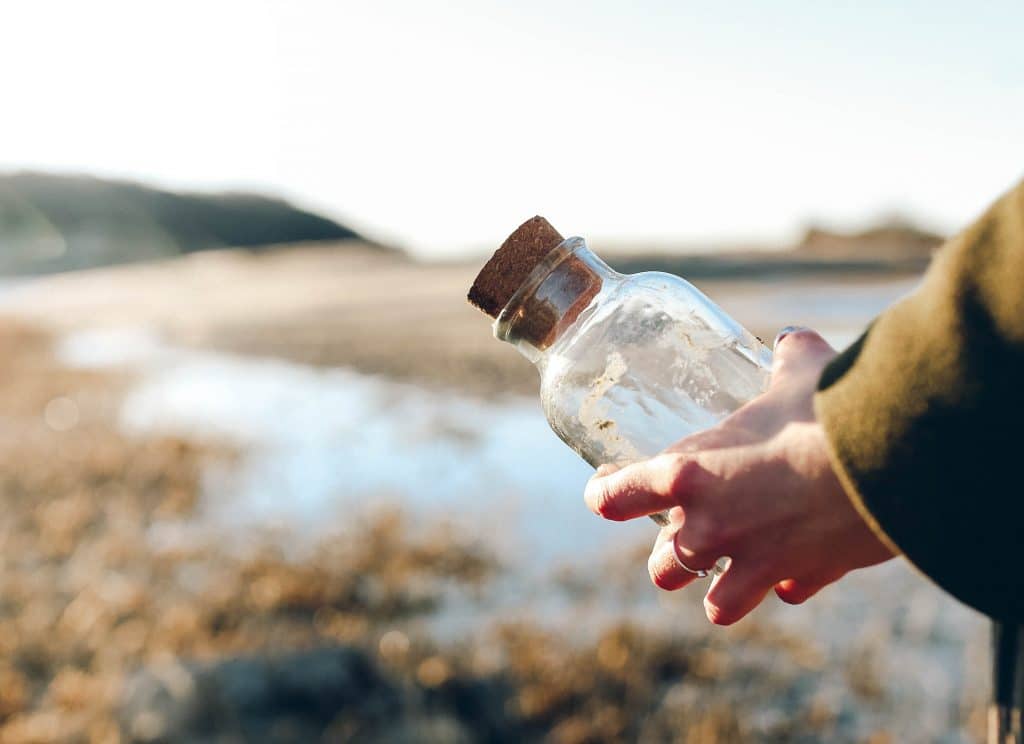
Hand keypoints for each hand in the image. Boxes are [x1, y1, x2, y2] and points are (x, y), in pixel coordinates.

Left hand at [584, 328, 896, 624]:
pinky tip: (796, 568)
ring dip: (719, 589)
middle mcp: (709, 528)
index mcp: (687, 474)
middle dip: (670, 555)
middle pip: (662, 567)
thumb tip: (791, 339)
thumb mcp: (798, 372)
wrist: (888, 461)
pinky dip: (786, 584)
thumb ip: (786, 357)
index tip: (606, 490)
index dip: (605, 495)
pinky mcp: (801, 579)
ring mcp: (753, 562)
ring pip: (715, 603)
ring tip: (733, 571)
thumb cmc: (826, 409)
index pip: (615, 498)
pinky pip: (781, 594)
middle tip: (688, 532)